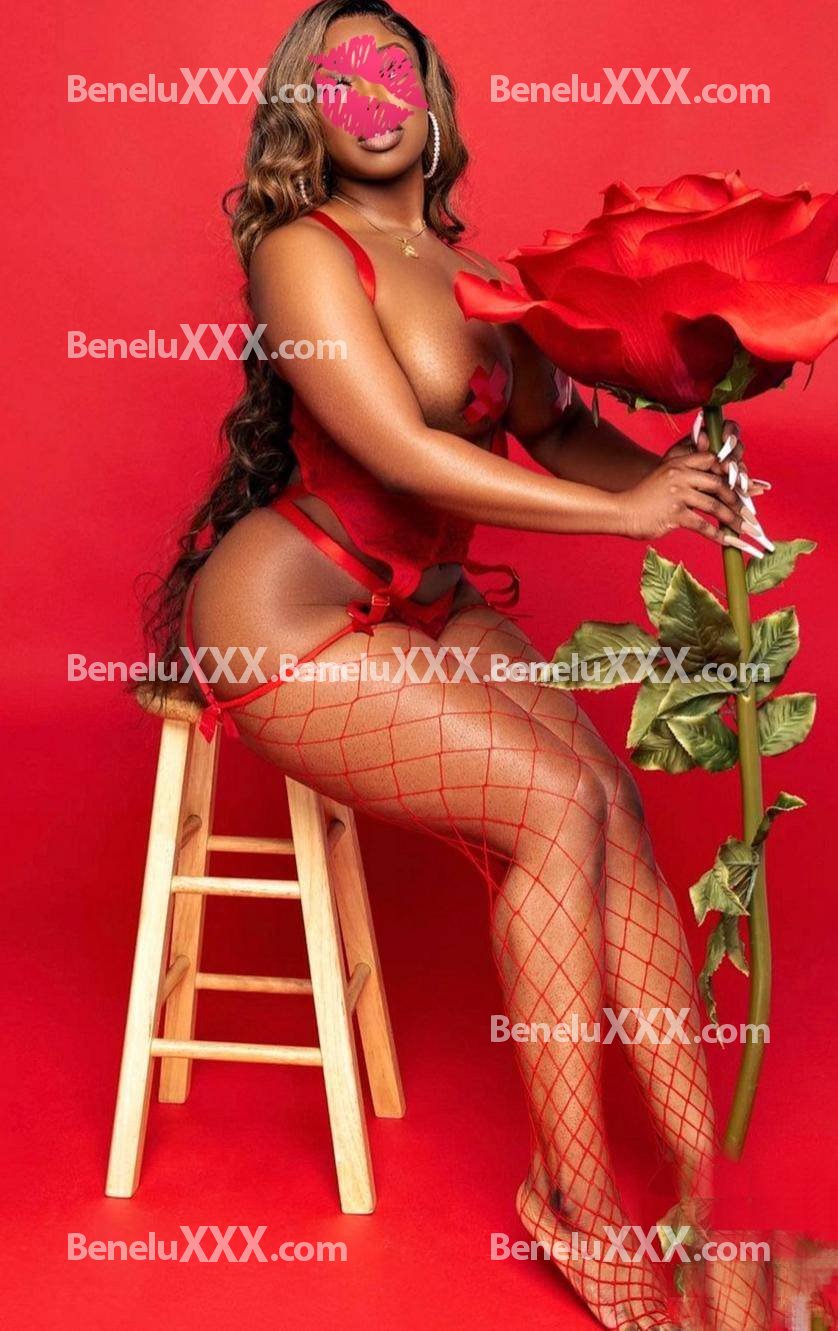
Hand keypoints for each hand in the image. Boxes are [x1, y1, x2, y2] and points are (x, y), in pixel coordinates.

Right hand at [655, 415, 773, 554]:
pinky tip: (726, 541)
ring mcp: (677, 494)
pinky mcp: (674, 514)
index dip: (729, 473)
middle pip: (718, 485)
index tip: (741, 486)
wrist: (622, 512)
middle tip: (747, 512)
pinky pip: (702, 525)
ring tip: (742, 529)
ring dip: (731, 519)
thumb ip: (685, 475)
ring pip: (714, 506)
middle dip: (736, 500)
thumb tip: (713, 486)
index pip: (712, 461)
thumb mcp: (663, 477)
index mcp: (678, 464)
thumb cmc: (644, 498)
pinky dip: (716, 535)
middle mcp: (680, 476)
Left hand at [665, 416, 770, 499]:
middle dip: (733, 456)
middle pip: (738, 448)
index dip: (730, 432)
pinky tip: (752, 489)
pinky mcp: (732, 483)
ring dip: (740, 472)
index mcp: (713, 437)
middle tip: (727, 466)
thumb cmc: (672, 467)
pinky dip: (748, 486)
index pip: (730, 428)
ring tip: (734, 480)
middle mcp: (724, 451)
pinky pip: (744, 483)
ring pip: (741, 466)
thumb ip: (692, 445)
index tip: (725, 439)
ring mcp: (730, 467)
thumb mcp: (678, 455)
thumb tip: (704, 436)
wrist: (670, 488)